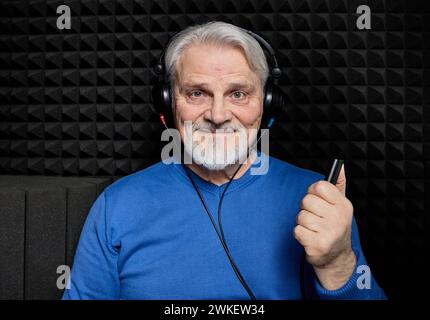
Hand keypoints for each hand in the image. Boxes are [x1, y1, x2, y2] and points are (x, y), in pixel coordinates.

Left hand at [294, 165, 356, 289]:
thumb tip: (339, 167)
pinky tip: (310, 238)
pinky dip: (300, 234)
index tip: (317, 200)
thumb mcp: (340, 206)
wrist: (336, 257)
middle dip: (306, 209)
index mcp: (344, 205)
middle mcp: (338, 218)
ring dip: (303, 223)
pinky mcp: (318, 245)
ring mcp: (329, 232)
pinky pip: (297, 230)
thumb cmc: (334, 227)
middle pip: (307, 201)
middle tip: (315, 218)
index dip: (313, 192)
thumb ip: (338, 185)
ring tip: (313, 229)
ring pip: (301, 216)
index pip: (320, 186)